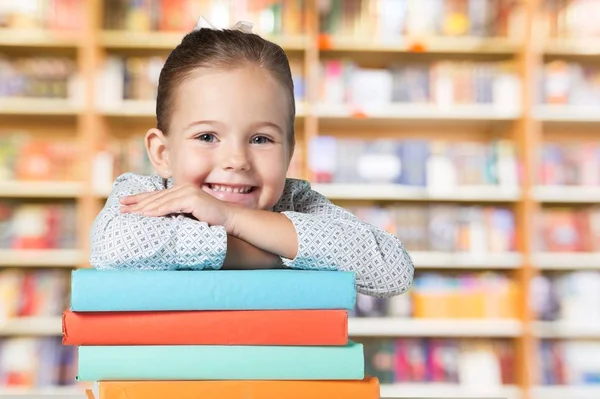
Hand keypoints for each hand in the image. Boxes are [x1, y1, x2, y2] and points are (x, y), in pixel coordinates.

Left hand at [120, 184, 234, 229]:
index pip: (157, 194)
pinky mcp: (192, 199)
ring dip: (144, 207)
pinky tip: (146, 214)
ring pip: (161, 201)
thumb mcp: (189, 214)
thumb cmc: (210, 219)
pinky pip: (171, 205)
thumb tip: (159, 220)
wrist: (228, 219)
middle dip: (137, 202)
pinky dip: (158, 210)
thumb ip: (176, 213)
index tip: (124, 202)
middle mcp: (182, 188)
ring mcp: (187, 192)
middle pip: (156, 196)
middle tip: (121, 207)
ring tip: (130, 212)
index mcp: (181, 190)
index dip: (140, 198)